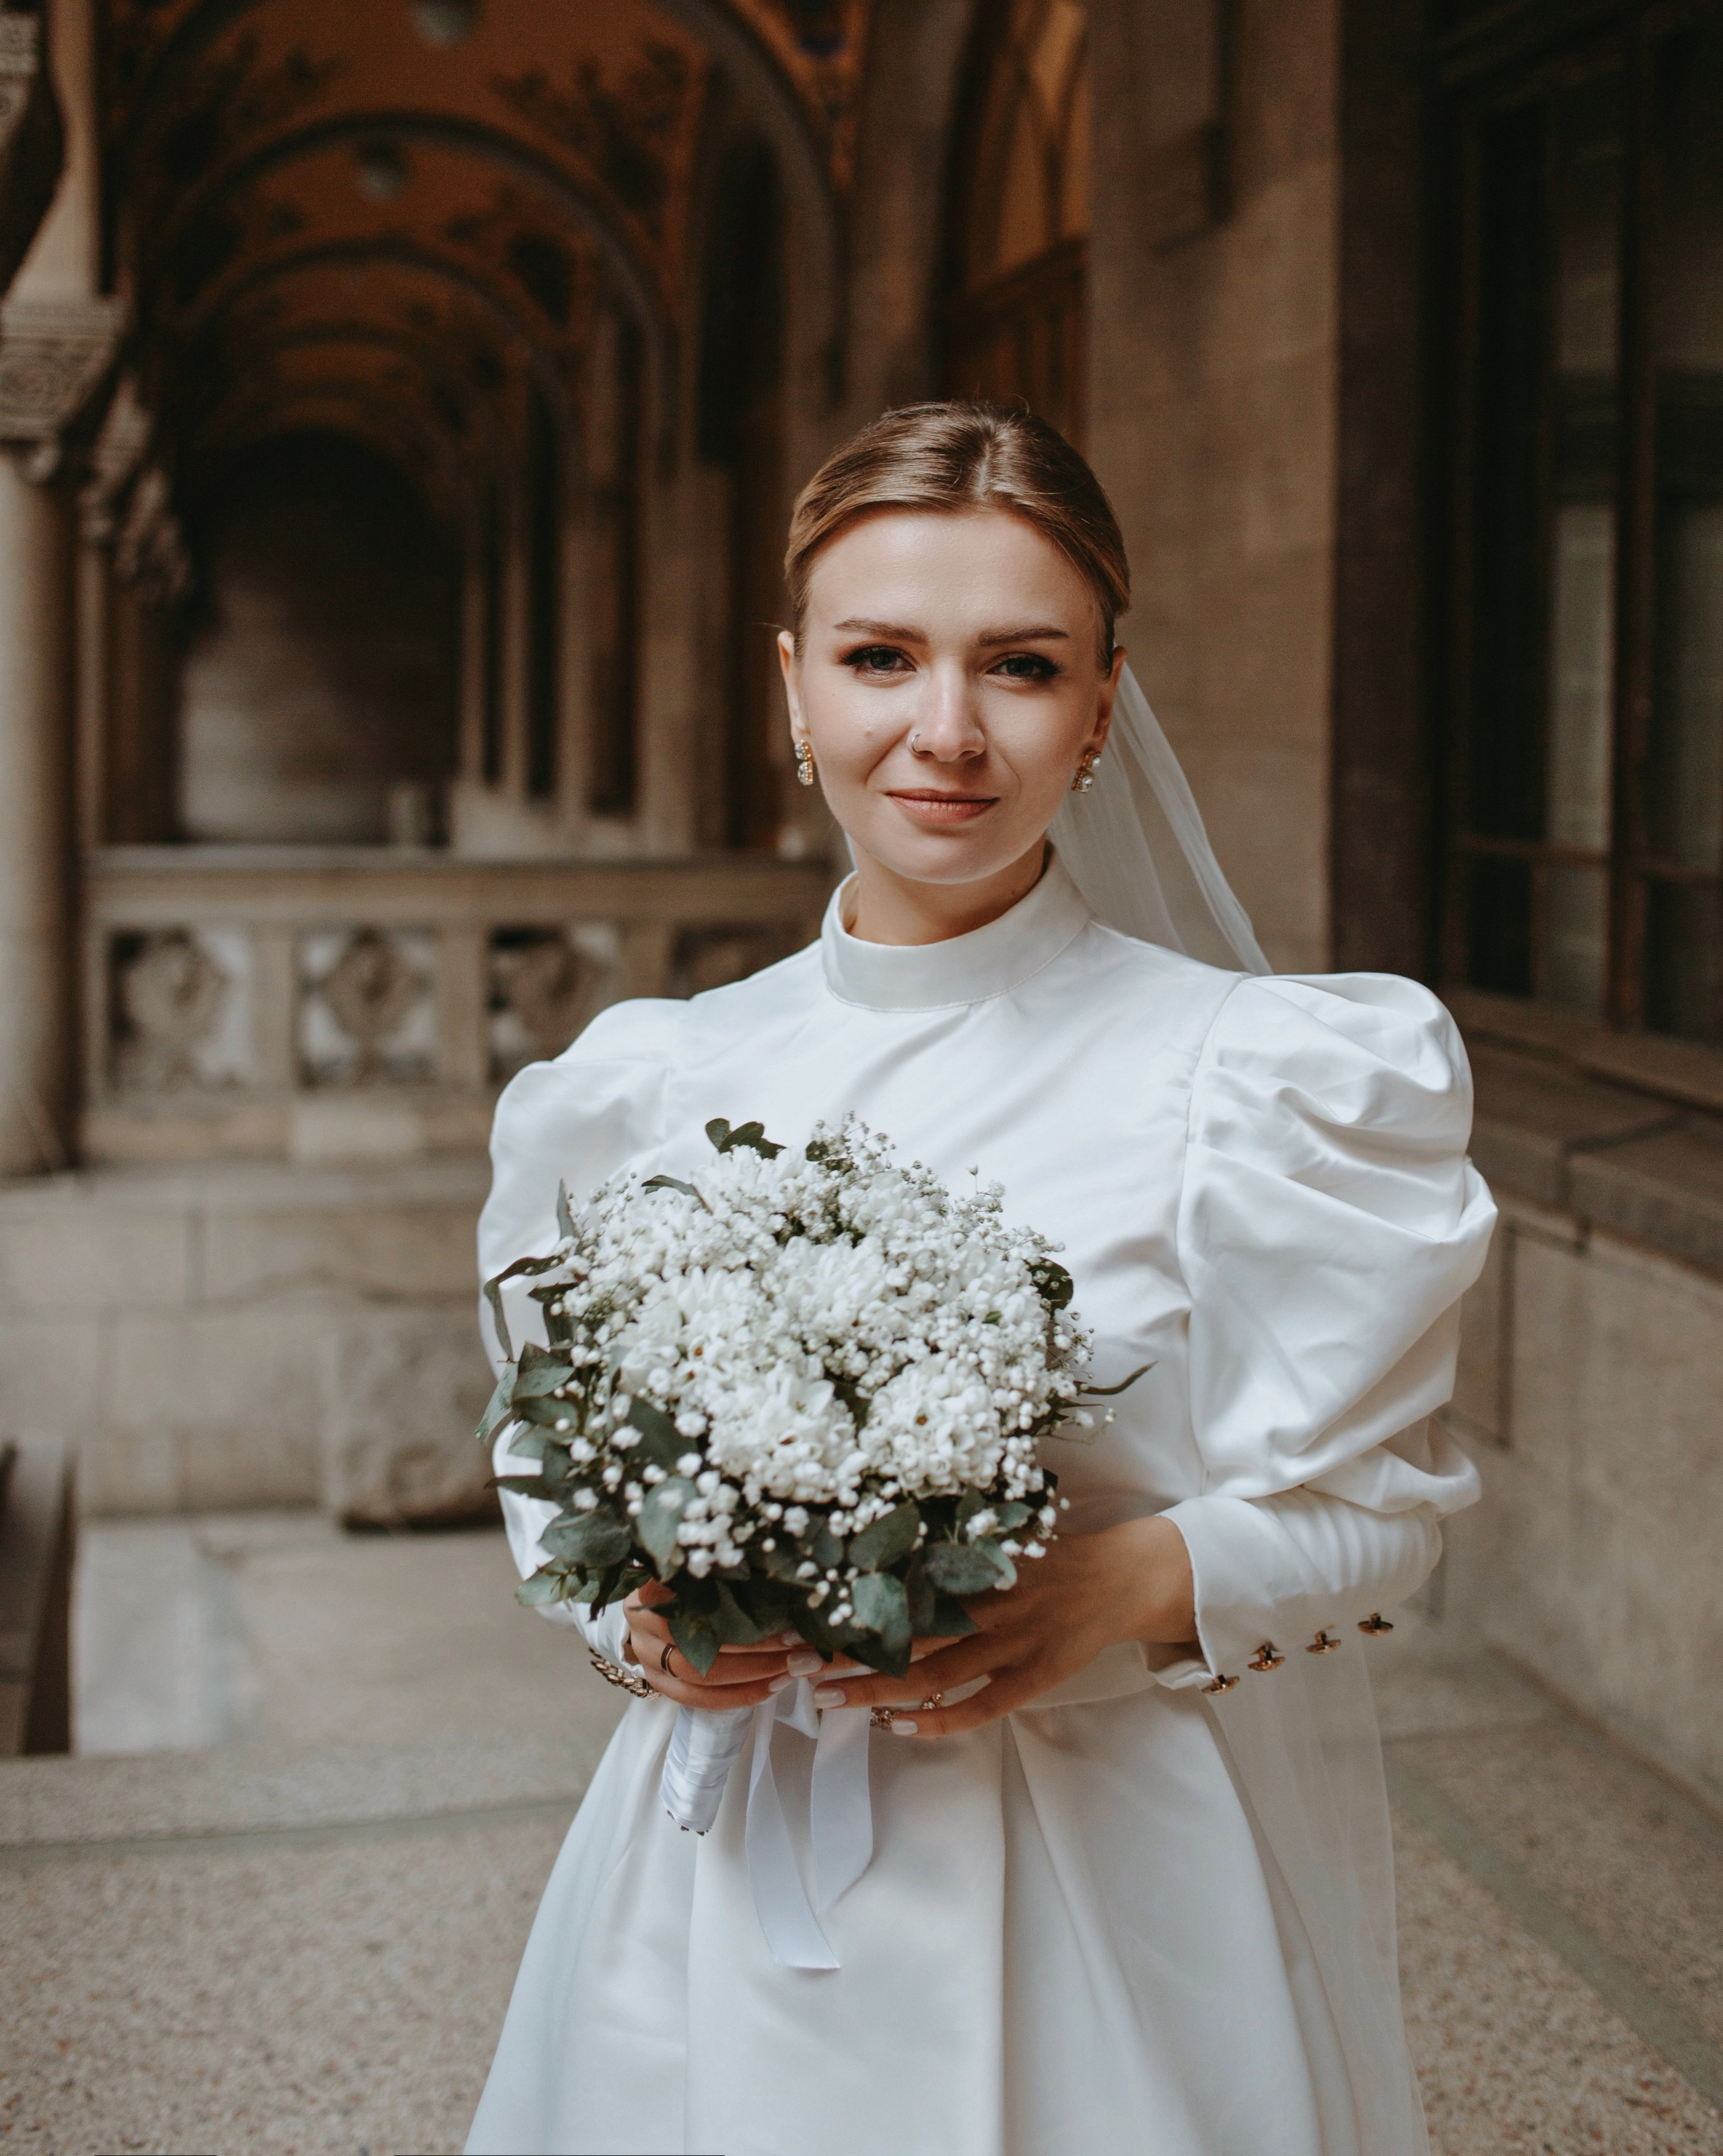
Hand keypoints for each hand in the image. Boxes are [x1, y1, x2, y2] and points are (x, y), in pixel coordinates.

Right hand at [623, 1580, 860, 1711]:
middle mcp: (643, 1624)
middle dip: (759, 1652)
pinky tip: (771, 1687)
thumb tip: (788, 1581)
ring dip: (753, 1677)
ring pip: (700, 1677)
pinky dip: (737, 1696)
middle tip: (803, 1651)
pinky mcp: (656, 1682)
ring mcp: (646, 1658)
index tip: (791, 1620)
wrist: (652, 1604)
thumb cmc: (690, 1580)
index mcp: (655, 1586)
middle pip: (703, 1646)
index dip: (748, 1617)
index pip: (703, 1605)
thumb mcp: (706, 1569)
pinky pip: (696, 1700)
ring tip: (793, 1670)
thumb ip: (730, 1575)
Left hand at [808, 1516, 1196, 1739]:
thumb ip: (948, 1542)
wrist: (1120, 1578)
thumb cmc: (1049, 1556)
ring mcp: (1013, 1643)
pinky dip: (941, 1719)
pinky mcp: (1035, 1676)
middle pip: (907, 1631)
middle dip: (849, 1650)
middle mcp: (989, 1602)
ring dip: (879, 1689)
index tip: (802, 1612)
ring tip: (829, 1699)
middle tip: (796, 1663)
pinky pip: (981, 1706)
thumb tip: (877, 1534)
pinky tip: (900, 1728)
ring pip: (935, 1673)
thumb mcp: (999, 1535)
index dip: (850, 1600)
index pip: (899, 1584)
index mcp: (976, 1563)